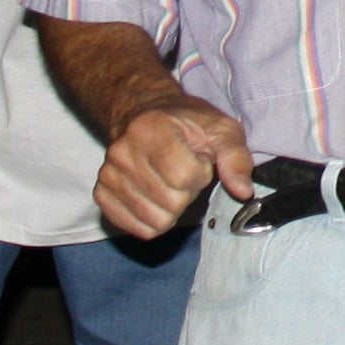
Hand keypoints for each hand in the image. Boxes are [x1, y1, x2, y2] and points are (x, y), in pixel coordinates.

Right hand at [98, 95, 255, 238]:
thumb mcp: (221, 130)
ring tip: (170, 182)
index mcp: (152, 129)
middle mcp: (122, 152)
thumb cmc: (188, 124)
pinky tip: (156, 196)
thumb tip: (243, 191)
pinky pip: (136, 229)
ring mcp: (108, 175)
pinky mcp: (101, 194)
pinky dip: (154, 220)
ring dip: (172, 208)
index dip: (201, 173)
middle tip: (184, 171)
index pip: (184, 177)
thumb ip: (235, 158)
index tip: (199, 159)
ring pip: (155, 221)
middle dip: (187, 192)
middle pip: (170, 203)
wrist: (145, 115)